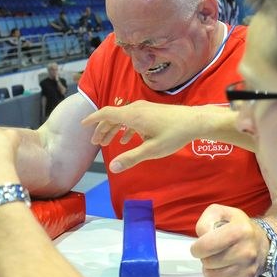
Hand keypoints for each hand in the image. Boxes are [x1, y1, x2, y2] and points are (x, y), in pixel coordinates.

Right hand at [81, 101, 199, 172]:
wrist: (194, 121)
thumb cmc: (173, 135)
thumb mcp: (151, 150)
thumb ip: (131, 158)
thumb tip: (112, 168)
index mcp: (132, 116)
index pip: (106, 113)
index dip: (93, 119)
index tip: (82, 125)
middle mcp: (136, 108)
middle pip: (112, 116)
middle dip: (102, 129)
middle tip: (95, 143)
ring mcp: (144, 108)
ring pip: (123, 117)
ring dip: (113, 129)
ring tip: (107, 142)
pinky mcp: (152, 111)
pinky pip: (132, 118)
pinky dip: (125, 128)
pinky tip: (127, 140)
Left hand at [190, 204, 266, 276]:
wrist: (263, 243)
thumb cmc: (238, 226)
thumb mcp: (221, 213)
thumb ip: (206, 220)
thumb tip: (201, 237)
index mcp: (240, 231)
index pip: (206, 246)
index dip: (196, 248)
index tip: (199, 247)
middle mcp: (247, 252)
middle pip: (208, 263)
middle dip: (204, 258)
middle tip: (211, 253)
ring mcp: (248, 270)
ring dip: (208, 270)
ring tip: (215, 262)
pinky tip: (218, 274)